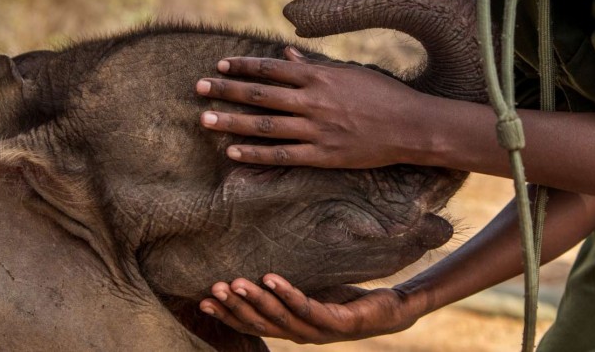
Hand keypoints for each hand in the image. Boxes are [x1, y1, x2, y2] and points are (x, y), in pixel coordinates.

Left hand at [197, 46, 432, 167]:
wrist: (411, 126)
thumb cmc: (383, 95)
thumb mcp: (350, 72)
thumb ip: (316, 66)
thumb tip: (287, 56)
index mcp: (320, 77)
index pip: (272, 68)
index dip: (243, 67)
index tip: (220, 65)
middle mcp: (314, 101)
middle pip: (260, 95)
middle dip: (226, 90)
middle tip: (198, 88)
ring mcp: (317, 130)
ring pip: (265, 125)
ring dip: (231, 121)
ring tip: (204, 118)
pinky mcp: (322, 155)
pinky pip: (282, 155)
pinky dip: (255, 153)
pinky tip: (233, 152)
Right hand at [199, 274, 421, 343]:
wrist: (391, 311)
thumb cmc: (348, 298)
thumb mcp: (313, 290)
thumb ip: (288, 287)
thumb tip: (259, 261)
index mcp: (291, 328)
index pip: (252, 325)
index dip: (227, 315)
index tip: (203, 299)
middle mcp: (301, 333)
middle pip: (260, 323)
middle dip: (235, 307)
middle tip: (213, 289)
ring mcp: (319, 330)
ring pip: (280, 318)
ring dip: (255, 300)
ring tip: (235, 282)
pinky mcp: (338, 322)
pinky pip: (307, 307)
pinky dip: (287, 293)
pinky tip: (271, 278)